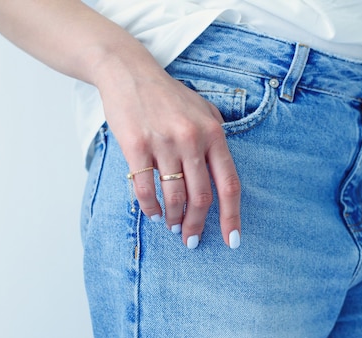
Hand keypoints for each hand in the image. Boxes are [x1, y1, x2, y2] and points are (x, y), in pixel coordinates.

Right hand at [97, 62, 240, 248]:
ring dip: (174, 219)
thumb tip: (222, 177)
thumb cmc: (168, 96)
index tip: (231, 240)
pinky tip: (154, 214)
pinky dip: (151, 208)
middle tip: (191, 240)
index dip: (232, 217)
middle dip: (196, 225)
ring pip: (174, 196)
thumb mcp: (203, 110)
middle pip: (201, 197)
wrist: (130, 73)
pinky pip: (145, 188)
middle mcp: (192, 139)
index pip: (229, 184)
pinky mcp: (136, 146)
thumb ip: (216, 140)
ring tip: (172, 226)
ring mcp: (164, 143)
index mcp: (213, 133)